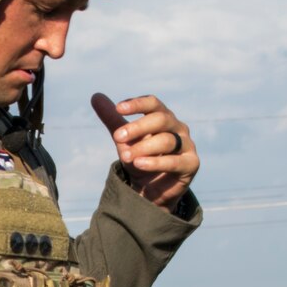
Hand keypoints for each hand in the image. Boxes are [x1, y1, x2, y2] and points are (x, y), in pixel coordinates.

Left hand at [92, 92, 197, 208]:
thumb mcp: (124, 140)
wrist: (150, 190)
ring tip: (126, 156)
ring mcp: (187, 145)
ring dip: (144, 147)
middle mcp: (178, 127)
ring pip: (167, 141)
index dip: (137, 104)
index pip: (153, 103)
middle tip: (117, 137)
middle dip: (138, 127)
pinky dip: (156, 162)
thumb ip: (112, 119)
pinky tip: (139, 164)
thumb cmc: (140, 158)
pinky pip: (175, 161)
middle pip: (160, 120)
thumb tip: (95, 96)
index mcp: (163, 116)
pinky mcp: (191, 164)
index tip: (118, 108)